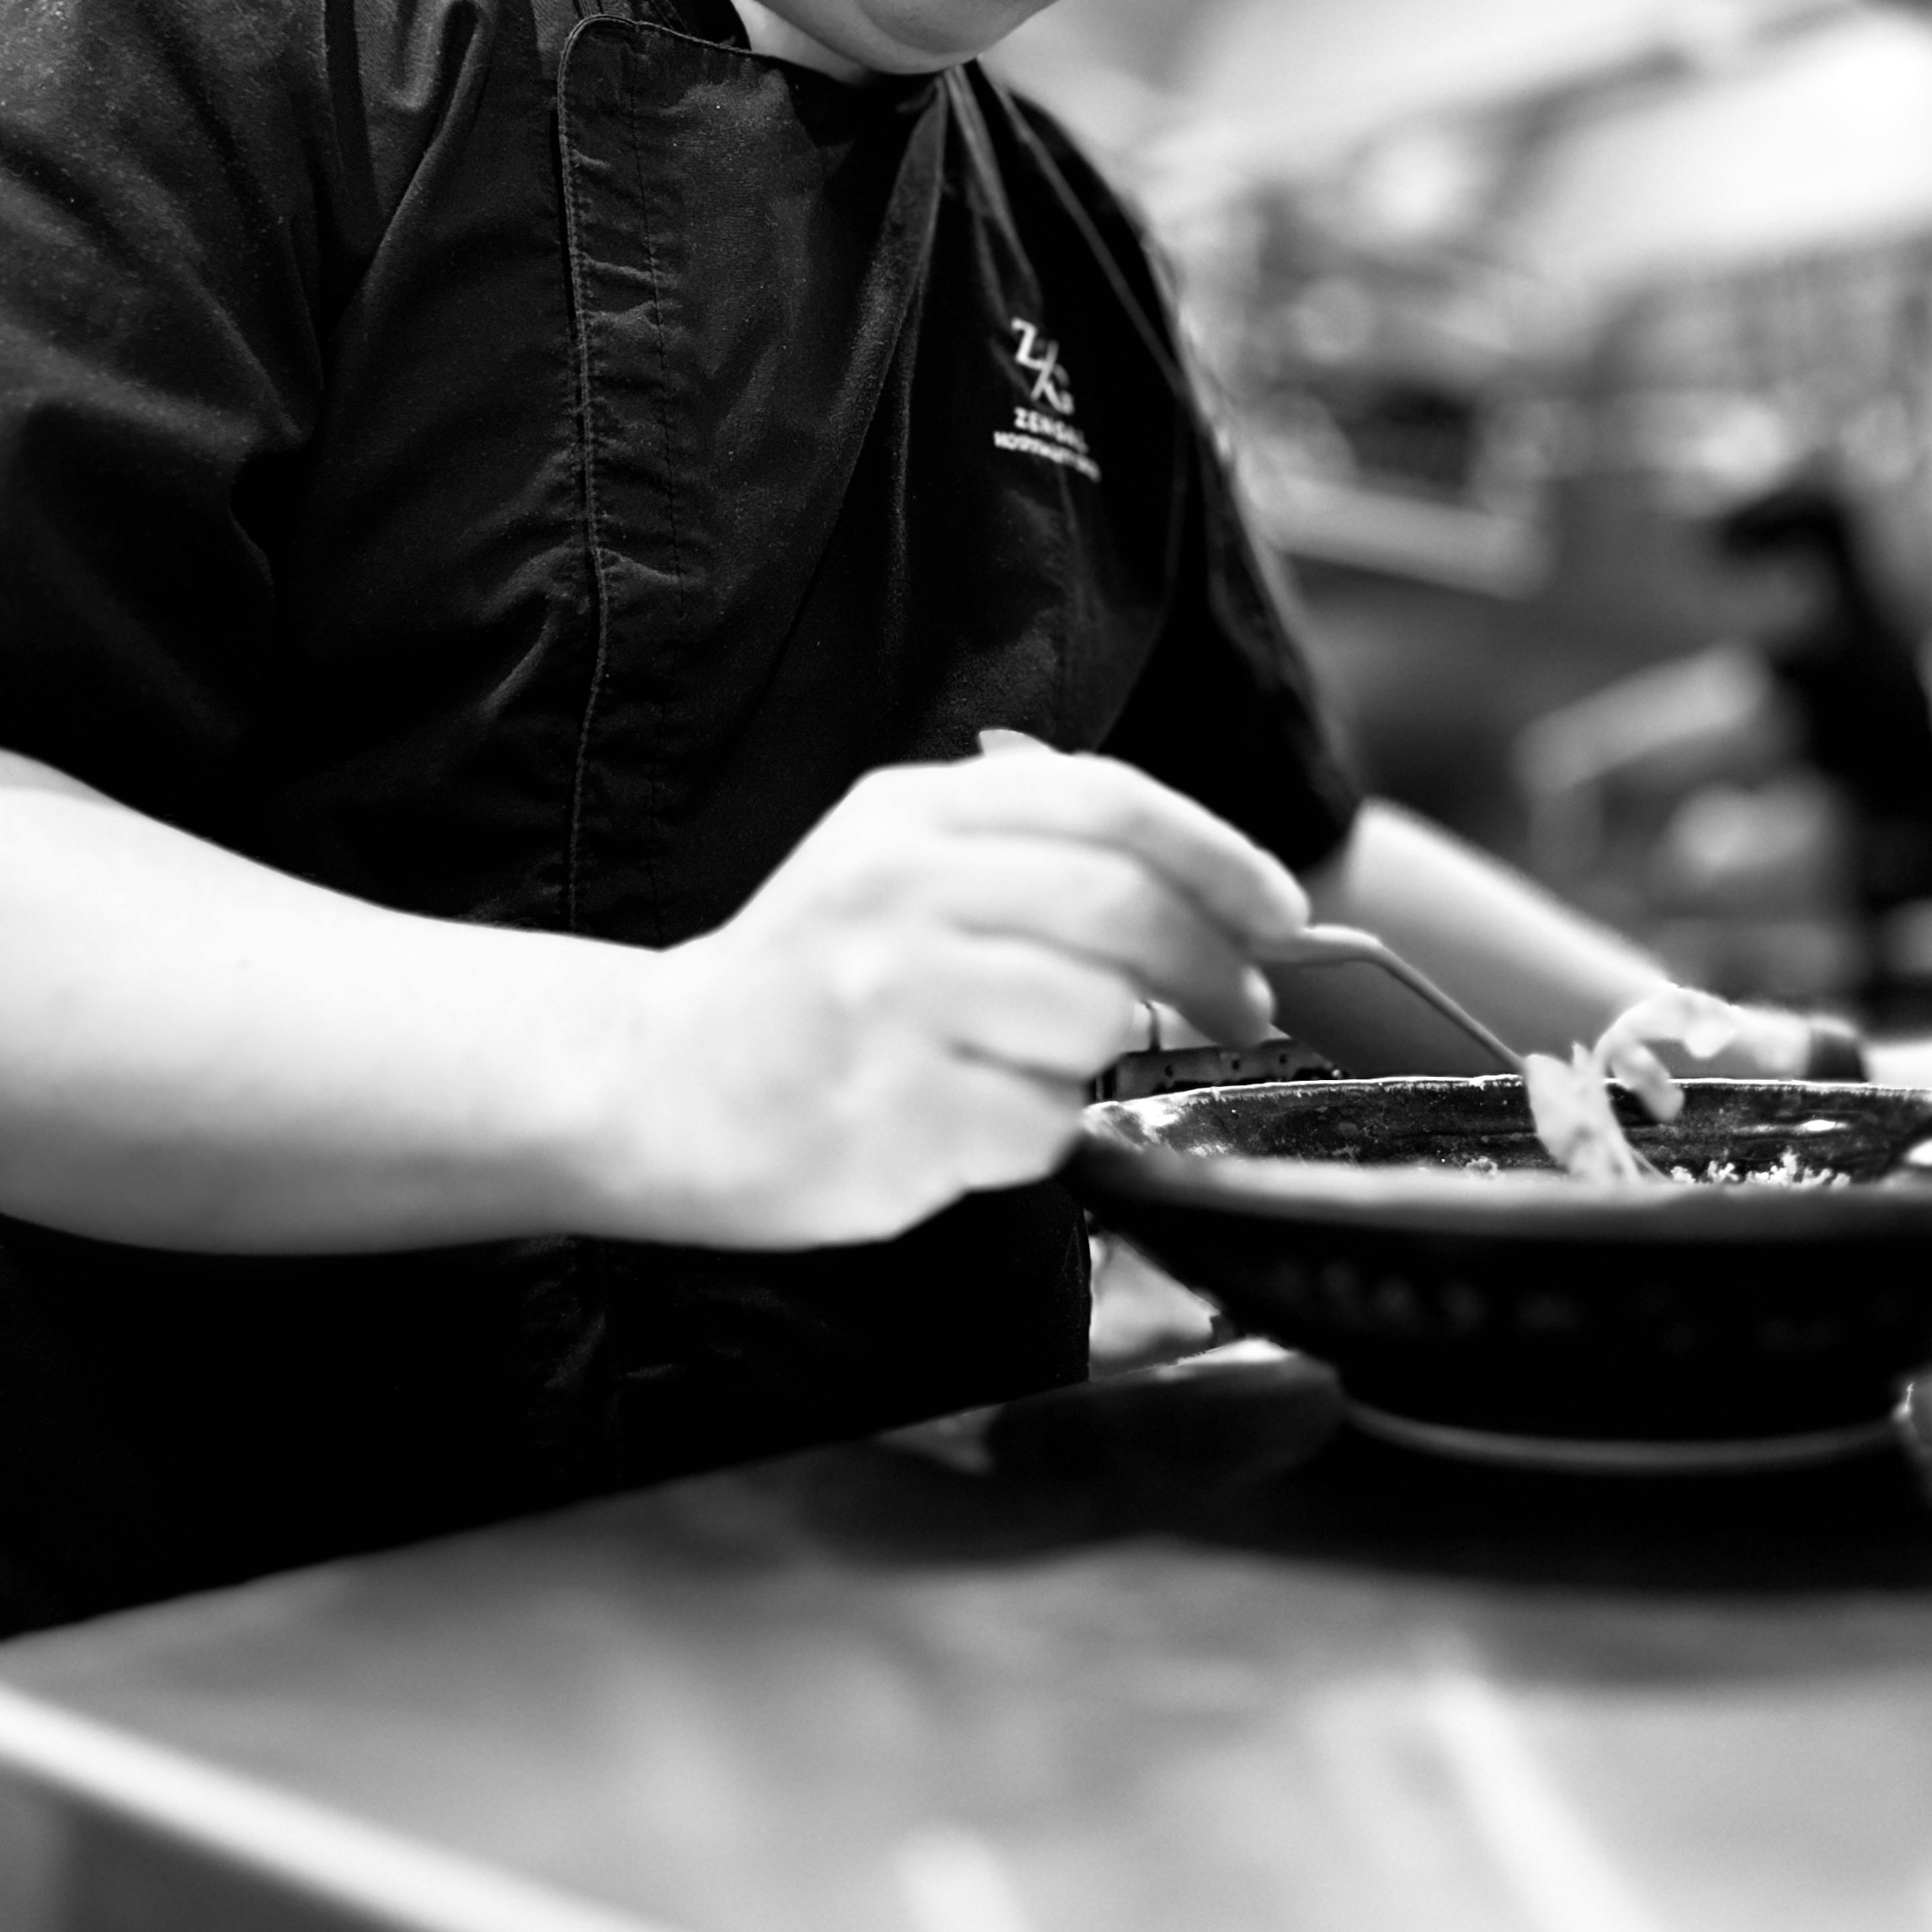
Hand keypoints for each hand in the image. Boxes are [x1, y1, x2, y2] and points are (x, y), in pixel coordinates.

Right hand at [602, 750, 1305, 1248]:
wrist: (654, 1082)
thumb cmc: (806, 978)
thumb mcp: (892, 860)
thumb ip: (1027, 847)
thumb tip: (1208, 889)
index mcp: (909, 816)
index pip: (1107, 801)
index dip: (1219, 851)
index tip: (1277, 908)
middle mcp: (897, 894)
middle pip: (1125, 906)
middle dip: (1215, 962)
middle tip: (1243, 1002)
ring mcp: (890, 1006)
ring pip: (1097, 1017)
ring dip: (1111, 1051)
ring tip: (1049, 1059)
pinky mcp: (892, 1116)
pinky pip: (1043, 1122)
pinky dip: (1046, 1129)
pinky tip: (982, 1116)